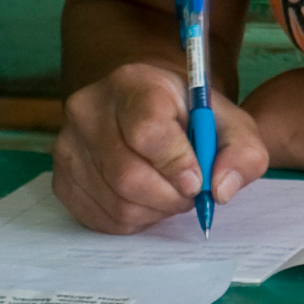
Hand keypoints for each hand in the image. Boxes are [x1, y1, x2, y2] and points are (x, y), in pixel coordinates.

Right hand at [51, 58, 270, 233]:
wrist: (148, 111)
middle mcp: (89, 110)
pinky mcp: (62, 179)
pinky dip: (132, 220)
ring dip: (154, 211)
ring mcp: (68, 146)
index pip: (146, 131)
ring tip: (171, 193)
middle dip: (170, 196)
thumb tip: (220, 189)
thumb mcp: (229, 123)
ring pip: (115, 203)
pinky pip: (99, 219)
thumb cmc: (190, 117)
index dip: (176, 164)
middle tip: (190, 194)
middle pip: (127, 174)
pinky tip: (147, 201)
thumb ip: (241, 151)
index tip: (197, 179)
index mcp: (133, 83)